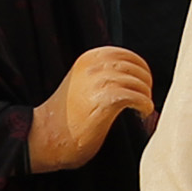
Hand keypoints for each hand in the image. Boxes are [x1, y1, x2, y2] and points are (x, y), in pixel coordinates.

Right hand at [26, 47, 159, 172]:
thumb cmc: (67, 115)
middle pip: (135, 67)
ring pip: (138, 82)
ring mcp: (98, 82)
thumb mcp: (84, 82)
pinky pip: (136, 97)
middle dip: (146, 82)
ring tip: (142, 108)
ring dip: (146, 96)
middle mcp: (93, 66)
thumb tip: (137, 75)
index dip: (141, 68)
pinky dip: (144, 105)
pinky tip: (142, 113)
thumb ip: (103, 74)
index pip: (126, 55)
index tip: (143, 84)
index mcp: (88, 58)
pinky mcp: (103, 100)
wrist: (45, 135)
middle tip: (144, 98)